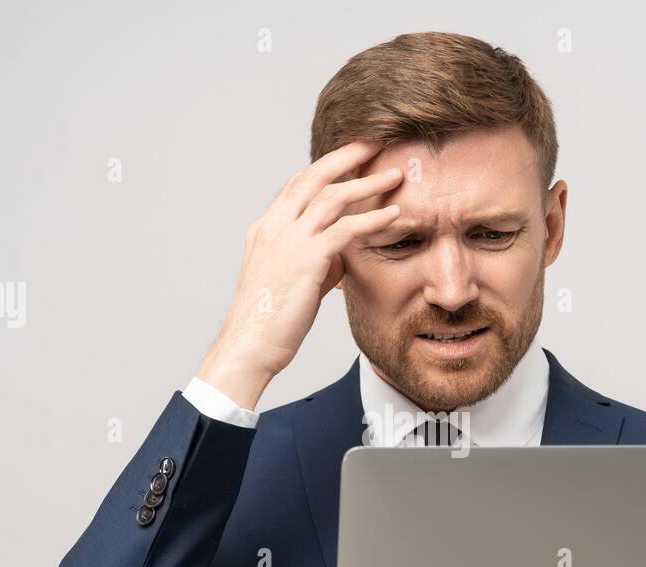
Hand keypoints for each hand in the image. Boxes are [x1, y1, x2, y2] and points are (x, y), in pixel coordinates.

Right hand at [198, 139, 403, 408]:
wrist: (250, 345)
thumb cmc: (270, 321)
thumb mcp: (292, 282)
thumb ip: (317, 262)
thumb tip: (343, 257)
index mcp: (266, 228)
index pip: (297, 185)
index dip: (325, 167)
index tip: (351, 156)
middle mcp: (274, 226)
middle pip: (313, 176)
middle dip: (345, 156)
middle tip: (373, 142)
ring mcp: (288, 240)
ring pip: (332, 197)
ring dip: (367, 184)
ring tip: (395, 177)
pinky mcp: (306, 259)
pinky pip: (345, 229)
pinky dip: (372, 219)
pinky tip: (393, 217)